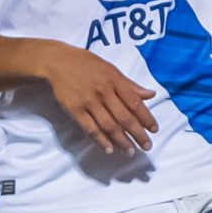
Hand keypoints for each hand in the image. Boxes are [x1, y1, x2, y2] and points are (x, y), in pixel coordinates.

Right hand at [41, 43, 158, 152]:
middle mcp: (103, 92)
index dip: (146, 118)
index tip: (154, 130)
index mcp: (114, 80)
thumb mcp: (111, 69)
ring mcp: (88, 101)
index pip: (135, 103)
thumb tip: (151, 95)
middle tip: (146, 146)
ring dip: (121, 141)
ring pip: (109, 126)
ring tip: (130, 151)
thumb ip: (130, 85)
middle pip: (124, 117)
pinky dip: (100, 140)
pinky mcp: (74, 109)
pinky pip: (90, 128)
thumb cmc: (86, 64)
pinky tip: (109, 149)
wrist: (57, 61)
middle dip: (138, 134)